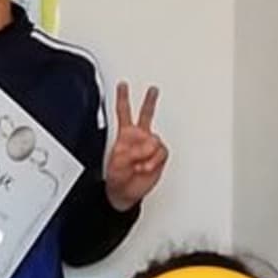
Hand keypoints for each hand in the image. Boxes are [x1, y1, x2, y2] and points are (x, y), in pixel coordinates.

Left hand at [104, 83, 167, 210]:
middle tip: (153, 90)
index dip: (123, 98)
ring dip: (146, 154)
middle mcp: (138, 137)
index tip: (123, 85)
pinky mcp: (159, 156)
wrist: (125, 192)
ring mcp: (149, 146)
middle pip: (146, 115)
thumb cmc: (118, 178)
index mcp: (124, 135)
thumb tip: (146, 146)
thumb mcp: (116, 164)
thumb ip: (130, 152)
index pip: (123, 113)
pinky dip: (153, 161)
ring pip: (154, 140)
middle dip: (149, 101)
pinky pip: (161, 153)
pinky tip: (146, 167)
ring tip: (138, 165)